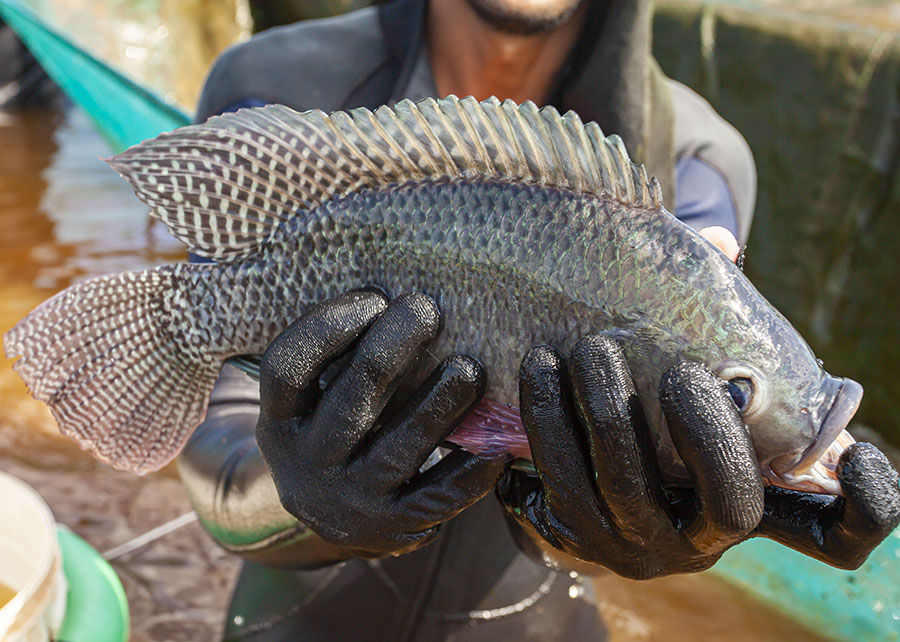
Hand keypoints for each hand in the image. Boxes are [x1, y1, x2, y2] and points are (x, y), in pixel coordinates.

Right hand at [256, 290, 504, 557]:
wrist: (333, 520)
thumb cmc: (335, 431)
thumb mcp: (313, 402)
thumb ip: (337, 357)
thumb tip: (393, 288)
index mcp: (280, 421)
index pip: (287, 368)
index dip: (326, 329)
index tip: (374, 296)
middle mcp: (307, 463)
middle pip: (349, 400)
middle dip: (390, 350)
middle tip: (427, 309)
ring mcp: (350, 499)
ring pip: (397, 449)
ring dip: (437, 404)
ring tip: (470, 367)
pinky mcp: (393, 527)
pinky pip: (436, 498)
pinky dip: (470, 472)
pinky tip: (500, 446)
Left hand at [497, 336, 899, 578]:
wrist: (566, 464)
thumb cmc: (646, 406)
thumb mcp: (685, 369)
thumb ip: (710, 315)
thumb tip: (717, 242)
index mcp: (748, 498)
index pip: (837, 533)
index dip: (864, 507)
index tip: (858, 455)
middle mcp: (699, 537)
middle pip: (728, 503)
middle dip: (706, 433)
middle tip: (674, 369)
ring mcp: (634, 545)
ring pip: (622, 494)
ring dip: (601, 418)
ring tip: (569, 353)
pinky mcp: (571, 538)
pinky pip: (553, 494)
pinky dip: (541, 432)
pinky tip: (531, 373)